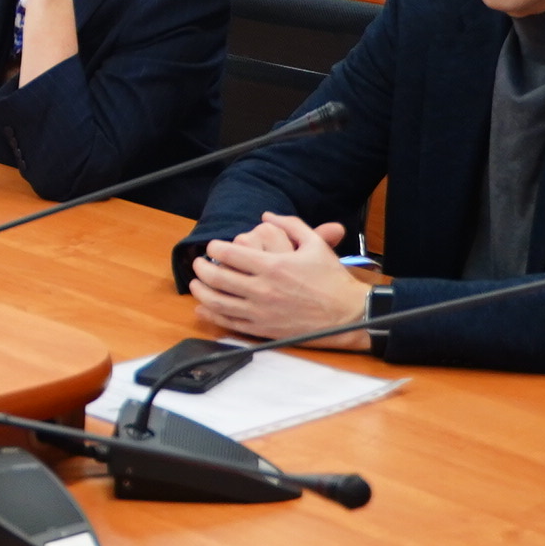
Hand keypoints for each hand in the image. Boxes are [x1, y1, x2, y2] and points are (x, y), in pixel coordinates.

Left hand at [188, 213, 369, 344]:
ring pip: (218, 302)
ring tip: (196, 284)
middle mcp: (263, 289)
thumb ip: (290, 225)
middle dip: (202, 269)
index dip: (215, 248)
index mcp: (273, 265)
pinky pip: (230, 323)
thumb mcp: (315, 244)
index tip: (213, 246)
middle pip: (218, 277)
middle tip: (198, 264)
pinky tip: (204, 307)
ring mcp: (261, 311)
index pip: (230, 254)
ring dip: (201, 291)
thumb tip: (267, 216)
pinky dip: (212, 315)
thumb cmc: (332, 279)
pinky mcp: (264, 329)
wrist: (348, 314)